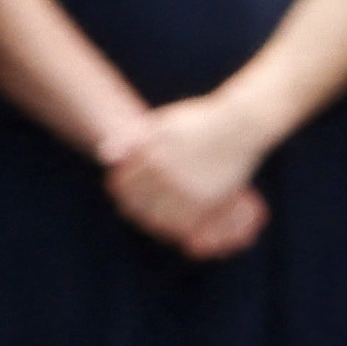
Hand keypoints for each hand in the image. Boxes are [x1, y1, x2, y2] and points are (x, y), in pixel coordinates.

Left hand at [100, 100, 271, 253]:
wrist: (242, 124)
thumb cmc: (200, 120)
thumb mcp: (164, 122)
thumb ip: (134, 138)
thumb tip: (103, 155)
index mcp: (157, 155)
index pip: (127, 182)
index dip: (118, 187)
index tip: (115, 188)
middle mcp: (172, 175)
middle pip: (141, 203)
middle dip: (130, 206)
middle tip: (127, 206)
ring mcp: (191, 190)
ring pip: (160, 217)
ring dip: (149, 219)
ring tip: (146, 216)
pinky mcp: (210, 200)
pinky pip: (184, 222)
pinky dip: (172, 225)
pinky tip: (169, 220)